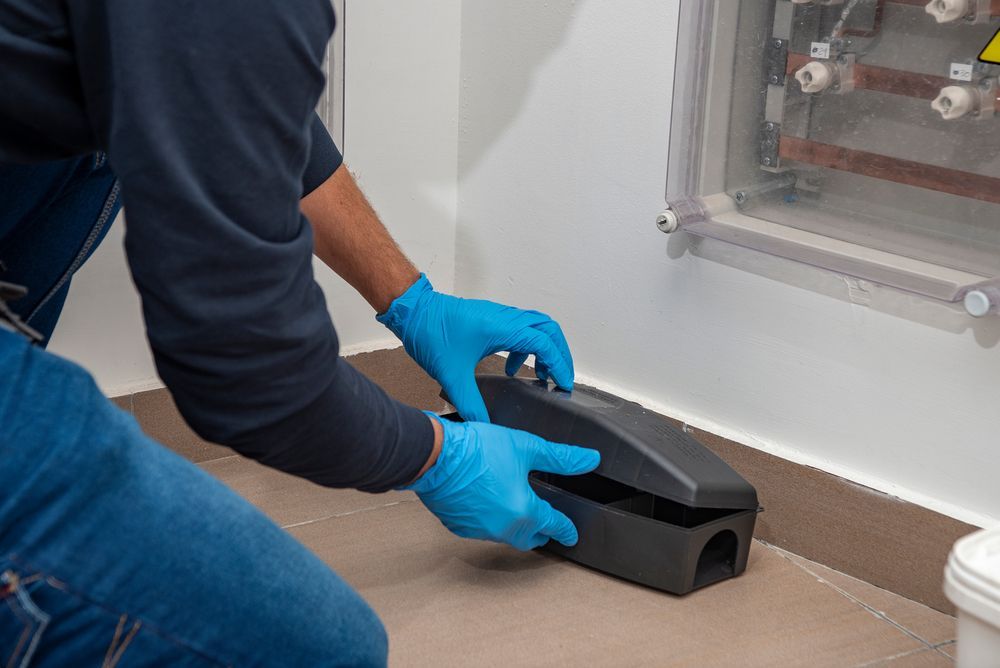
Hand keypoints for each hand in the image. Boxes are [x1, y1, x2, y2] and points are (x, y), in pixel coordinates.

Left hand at [377, 274, 573, 421]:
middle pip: (549, 329)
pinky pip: (521, 328)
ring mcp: (499, 315)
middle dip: (559, 354)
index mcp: (501, 328)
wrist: (414, 311)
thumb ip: (470, 403)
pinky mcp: (492, 317)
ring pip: (536, 326)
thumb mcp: (452, 375)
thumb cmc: (430, 334)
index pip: (544, 343)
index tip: (564, 384)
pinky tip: (510, 368)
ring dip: (544, 349)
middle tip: (560, 378)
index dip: (558, 364)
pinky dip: (525, 347)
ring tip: (539, 375)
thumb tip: (484, 425)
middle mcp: (505, 318)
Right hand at [404, 414, 599, 550]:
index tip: (571, 534)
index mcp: (524, 512)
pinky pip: (483, 530)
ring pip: (506, 536)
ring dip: (515, 526)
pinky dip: (491, 521)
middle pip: (530, 537)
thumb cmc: (476, 450)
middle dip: (540, 532)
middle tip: (547, 523)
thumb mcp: (526, 447)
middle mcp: (503, 528)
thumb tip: (590, 459)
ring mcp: (479, 530)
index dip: (567, 529)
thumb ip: (561, 457)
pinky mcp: (459, 526)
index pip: (554, 526)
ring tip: (518, 509)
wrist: (435, 457)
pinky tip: (489, 504)